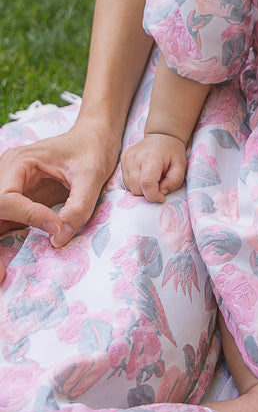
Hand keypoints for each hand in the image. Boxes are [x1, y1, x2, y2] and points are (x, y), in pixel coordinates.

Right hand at [0, 120, 119, 280]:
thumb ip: (78, 206)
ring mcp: (10, 190)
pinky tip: (8, 267)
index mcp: (19, 163)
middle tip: (3, 274)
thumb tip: (58, 239)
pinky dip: (6, 244)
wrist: (95, 137)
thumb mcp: (92, 175)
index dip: (27, 216)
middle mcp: (7, 176)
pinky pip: (7, 225)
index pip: (6, 198)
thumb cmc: (92, 149)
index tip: (56, 225)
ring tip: (4, 274)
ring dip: (0, 246)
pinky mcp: (18, 203)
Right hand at [121, 132, 187, 202]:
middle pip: (136, 188)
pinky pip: (126, 181)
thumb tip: (161, 192)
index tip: (161, 196)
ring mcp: (126, 159)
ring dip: (141, 188)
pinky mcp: (123, 160)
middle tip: (159, 184)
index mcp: (151, 158)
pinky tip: (144, 175)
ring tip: (152, 178)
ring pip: (130, 187)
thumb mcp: (180, 166)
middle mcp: (135, 158)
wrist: (162, 136)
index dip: (153, 195)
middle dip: (148, 192)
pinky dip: (136, 183)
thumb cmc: (172, 152)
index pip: (146, 183)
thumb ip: (174, 181)